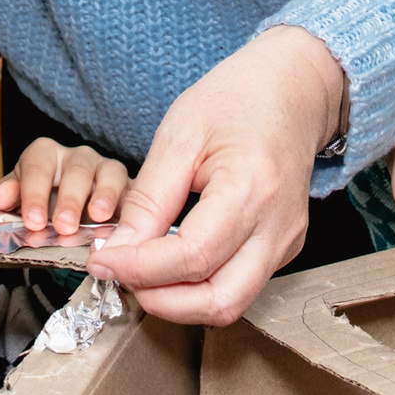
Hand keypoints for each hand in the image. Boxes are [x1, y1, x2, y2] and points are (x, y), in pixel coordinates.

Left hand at [0, 138, 128, 235]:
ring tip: (98, 217)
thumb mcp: (22, 201)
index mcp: (46, 156)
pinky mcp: (130, 187)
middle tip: (63, 226)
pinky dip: (128, 205)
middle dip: (69, 199)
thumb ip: (11, 198)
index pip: (37, 165)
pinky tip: (124, 222)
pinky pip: (134, 191)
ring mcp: (106, 169)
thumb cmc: (45, 206)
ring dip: (104, 195)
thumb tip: (1, 199)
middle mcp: (78, 158)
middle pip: (75, 170)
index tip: (33, 221)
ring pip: (109, 173)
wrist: (77, 217)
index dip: (34, 193)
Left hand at [87, 25, 346, 325]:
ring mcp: (286, 242)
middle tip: (120, 274)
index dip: (140, 268)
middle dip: (160, 300)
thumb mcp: (179, 137)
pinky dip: (198, 286)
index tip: (102, 260)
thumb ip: (148, 199)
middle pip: (219, 301)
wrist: (291, 90)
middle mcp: (278, 227)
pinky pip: (239, 286)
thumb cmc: (237, 101)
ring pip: (230, 304)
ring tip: (142, 272)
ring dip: (179, 301)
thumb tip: (119, 250)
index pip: (191, 257)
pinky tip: (170, 262)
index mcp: (251, 189)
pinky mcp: (284, 249)